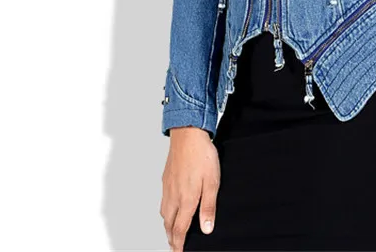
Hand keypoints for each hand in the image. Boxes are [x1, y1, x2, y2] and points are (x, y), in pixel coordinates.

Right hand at [160, 127, 219, 251]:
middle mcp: (174, 196)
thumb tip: (206, 229)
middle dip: (171, 238)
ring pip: (164, 213)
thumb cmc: (202, 155)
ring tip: (172, 231)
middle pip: (169, 224)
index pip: (180, 229)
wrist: (187, 134)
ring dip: (167, 226)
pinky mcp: (166, 178)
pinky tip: (170, 207)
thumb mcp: (213, 182)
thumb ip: (209, 207)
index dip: (179, 244)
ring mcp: (167, 187)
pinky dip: (165, 211)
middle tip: (175, 246)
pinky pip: (163, 201)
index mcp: (186, 199)